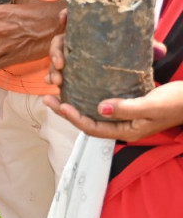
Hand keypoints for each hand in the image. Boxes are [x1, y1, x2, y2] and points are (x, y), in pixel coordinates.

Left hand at [43, 82, 182, 141]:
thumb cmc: (176, 102)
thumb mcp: (151, 105)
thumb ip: (127, 108)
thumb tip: (99, 108)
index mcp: (127, 131)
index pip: (93, 128)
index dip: (74, 118)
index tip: (60, 104)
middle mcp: (123, 126)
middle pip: (88, 121)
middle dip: (67, 111)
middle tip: (47, 98)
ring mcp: (125, 116)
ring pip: (93, 112)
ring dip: (74, 103)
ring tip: (57, 91)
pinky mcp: (127, 105)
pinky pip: (102, 103)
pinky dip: (87, 96)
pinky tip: (79, 86)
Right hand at [46, 13, 166, 92]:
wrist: (127, 78)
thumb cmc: (129, 58)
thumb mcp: (138, 53)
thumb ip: (148, 49)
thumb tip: (160, 50)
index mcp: (89, 34)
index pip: (74, 21)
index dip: (66, 16)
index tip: (64, 17)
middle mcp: (77, 44)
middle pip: (59, 42)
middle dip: (55, 52)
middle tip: (61, 65)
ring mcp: (72, 59)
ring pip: (55, 59)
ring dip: (51, 69)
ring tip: (56, 80)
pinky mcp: (71, 73)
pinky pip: (57, 73)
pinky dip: (52, 78)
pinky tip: (53, 86)